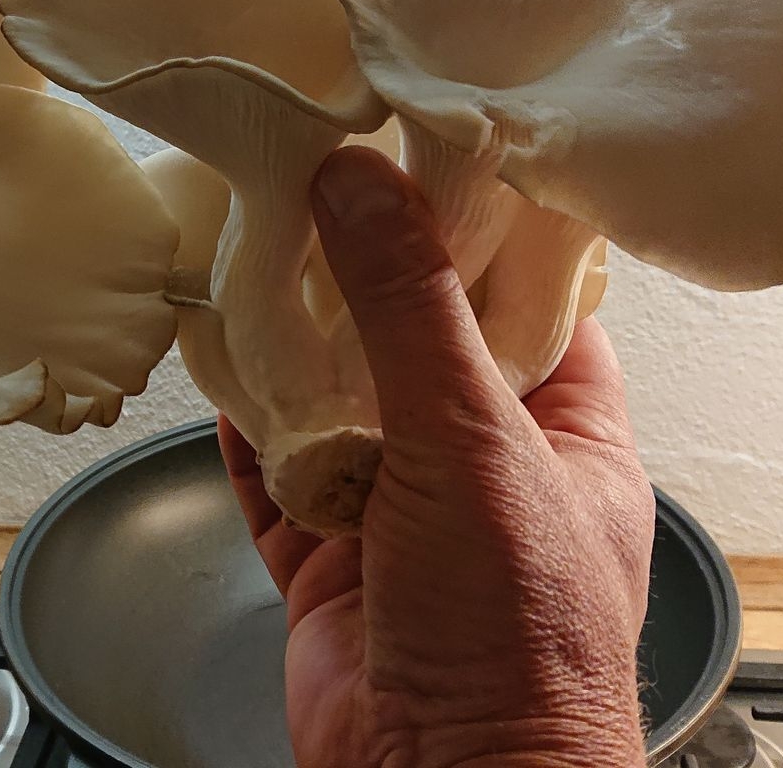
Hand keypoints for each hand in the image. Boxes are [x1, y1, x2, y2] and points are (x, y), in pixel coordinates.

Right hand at [223, 146, 654, 767]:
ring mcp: (402, 516)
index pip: (531, 299)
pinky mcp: (328, 563)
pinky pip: (278, 474)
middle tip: (309, 180)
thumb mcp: (470, 444)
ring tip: (249, 248)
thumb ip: (409, 310)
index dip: (480, 225)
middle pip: (416, 342)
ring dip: (294, 347)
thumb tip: (361, 180)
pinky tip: (216, 365)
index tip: (418, 142)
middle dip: (362, 276)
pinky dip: (245, 427)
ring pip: (338, 404)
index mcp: (565, 433)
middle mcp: (485, 467)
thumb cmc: (517, 640)